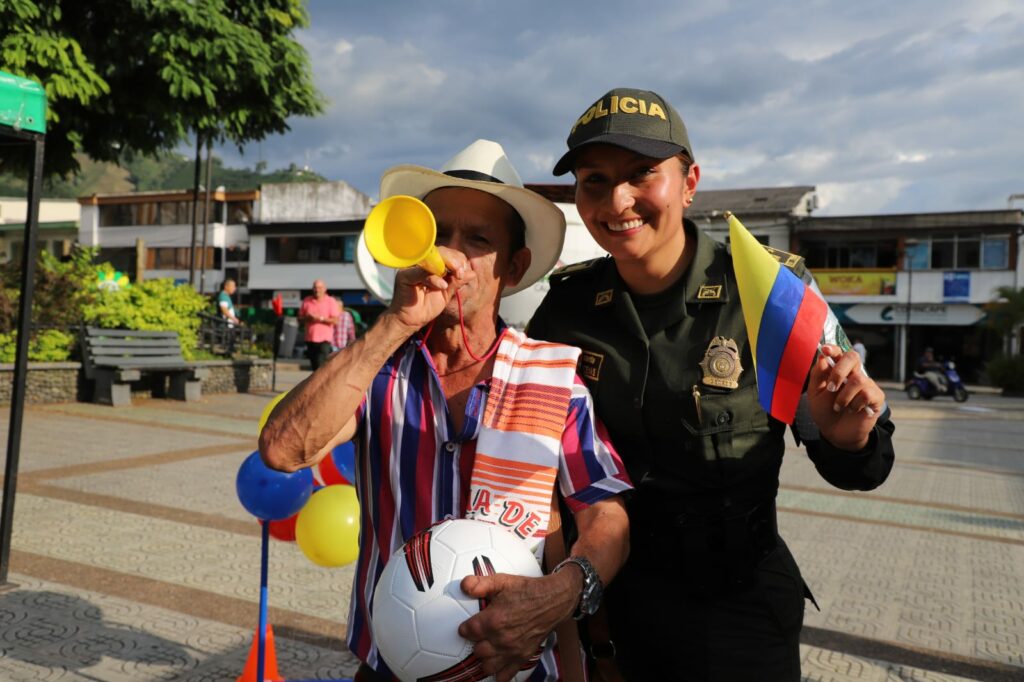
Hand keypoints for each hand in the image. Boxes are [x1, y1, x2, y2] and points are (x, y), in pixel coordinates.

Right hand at [387, 247, 474, 330]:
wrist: (411, 321)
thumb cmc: (427, 306)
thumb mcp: (446, 293)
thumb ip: (457, 282)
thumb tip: (472, 273)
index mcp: (432, 264)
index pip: (448, 254)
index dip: (459, 260)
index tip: (465, 272)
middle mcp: (421, 262)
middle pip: (441, 252)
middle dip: (455, 261)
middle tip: (461, 273)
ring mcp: (411, 267)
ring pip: (431, 258)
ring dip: (447, 266)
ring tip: (456, 276)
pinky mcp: (404, 275)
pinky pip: (421, 272)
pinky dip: (434, 278)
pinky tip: (442, 286)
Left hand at [458, 571, 577, 680]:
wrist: (553, 600)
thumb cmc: (527, 590)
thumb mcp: (502, 581)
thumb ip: (480, 583)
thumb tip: (464, 586)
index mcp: (493, 620)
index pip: (467, 631)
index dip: (465, 628)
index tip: (467, 626)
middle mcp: (501, 639)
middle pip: (476, 651)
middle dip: (475, 644)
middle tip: (479, 636)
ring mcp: (512, 650)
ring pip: (488, 666)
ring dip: (485, 659)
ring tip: (488, 649)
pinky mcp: (523, 657)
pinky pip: (506, 675)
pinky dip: (499, 674)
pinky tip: (497, 666)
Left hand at [807, 344, 883, 450]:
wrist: (835, 432)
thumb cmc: (825, 411)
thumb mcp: (815, 394)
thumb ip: (818, 376)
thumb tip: (822, 357)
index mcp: (837, 370)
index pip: (839, 352)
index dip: (834, 349)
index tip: (825, 350)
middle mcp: (853, 373)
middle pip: (853, 357)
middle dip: (840, 370)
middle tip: (831, 387)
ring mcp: (866, 384)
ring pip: (858, 379)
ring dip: (844, 396)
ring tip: (838, 406)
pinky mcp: (876, 397)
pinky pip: (867, 394)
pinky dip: (855, 404)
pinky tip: (852, 410)